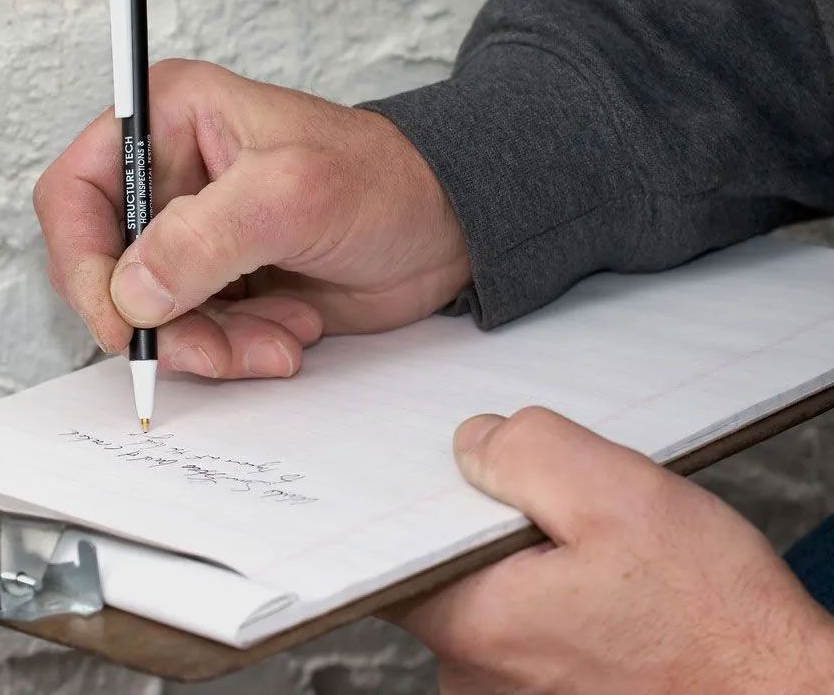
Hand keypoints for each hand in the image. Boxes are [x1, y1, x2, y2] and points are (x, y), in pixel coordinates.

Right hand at [34, 60, 468, 377]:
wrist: (443, 230)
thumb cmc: (383, 182)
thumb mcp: (294, 196)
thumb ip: (205, 240)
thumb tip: (130, 294)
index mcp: (168, 120)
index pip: (76, 193)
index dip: (83, 264)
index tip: (121, 321)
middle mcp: (169, 177)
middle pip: (108, 269)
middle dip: (163, 322)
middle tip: (215, 349)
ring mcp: (193, 237)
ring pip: (152, 316)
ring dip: (210, 345)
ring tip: (280, 336)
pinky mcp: (220, 284)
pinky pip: (195, 336)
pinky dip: (236, 351)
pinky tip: (290, 332)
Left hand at [393, 407, 833, 693]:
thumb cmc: (716, 625)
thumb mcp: (619, 497)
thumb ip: (527, 452)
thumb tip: (474, 442)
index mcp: (476, 623)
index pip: (396, 547)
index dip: (427, 497)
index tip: (464, 475)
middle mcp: (476, 675)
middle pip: (447, 567)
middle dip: (492, 525)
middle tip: (563, 511)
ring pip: (490, 597)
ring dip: (529, 562)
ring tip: (598, 555)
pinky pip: (525, 630)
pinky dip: (552, 599)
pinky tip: (608, 588)